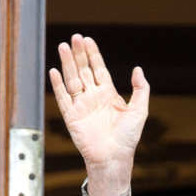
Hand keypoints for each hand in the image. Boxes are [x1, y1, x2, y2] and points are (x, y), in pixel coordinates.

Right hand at [48, 34, 148, 195]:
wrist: (114, 158)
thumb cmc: (128, 137)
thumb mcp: (140, 110)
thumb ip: (141, 89)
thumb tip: (138, 69)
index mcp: (108, 94)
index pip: (98, 69)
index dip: (93, 54)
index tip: (87, 40)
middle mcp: (93, 97)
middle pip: (83, 70)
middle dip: (79, 54)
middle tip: (74, 37)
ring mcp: (82, 106)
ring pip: (72, 80)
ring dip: (67, 63)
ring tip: (63, 47)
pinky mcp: (72, 117)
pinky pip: (63, 98)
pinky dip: (58, 85)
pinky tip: (54, 71)